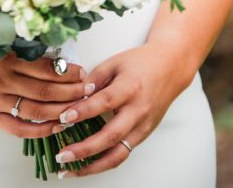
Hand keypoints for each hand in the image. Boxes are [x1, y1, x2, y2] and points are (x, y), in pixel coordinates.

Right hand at [0, 52, 94, 138]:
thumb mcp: (3, 42)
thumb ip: (27, 50)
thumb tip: (61, 59)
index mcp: (8, 56)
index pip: (46, 69)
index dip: (68, 73)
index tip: (82, 73)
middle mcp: (2, 79)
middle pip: (45, 91)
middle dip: (71, 92)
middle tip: (87, 91)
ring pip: (36, 110)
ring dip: (61, 111)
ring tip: (77, 108)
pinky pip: (18, 128)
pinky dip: (40, 130)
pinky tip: (56, 127)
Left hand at [48, 43, 191, 176]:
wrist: (169, 68)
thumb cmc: (141, 62)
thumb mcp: (114, 62)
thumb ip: (93, 79)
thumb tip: (74, 95)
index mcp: (129, 88)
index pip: (104, 102)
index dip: (82, 111)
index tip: (63, 117)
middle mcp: (138, 111)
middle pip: (111, 136)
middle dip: (84, 149)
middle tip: (62, 154)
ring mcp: (142, 127)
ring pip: (118, 154)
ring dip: (93, 166)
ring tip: (71, 170)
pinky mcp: (143, 136)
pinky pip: (123, 154)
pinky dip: (104, 163)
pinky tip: (87, 166)